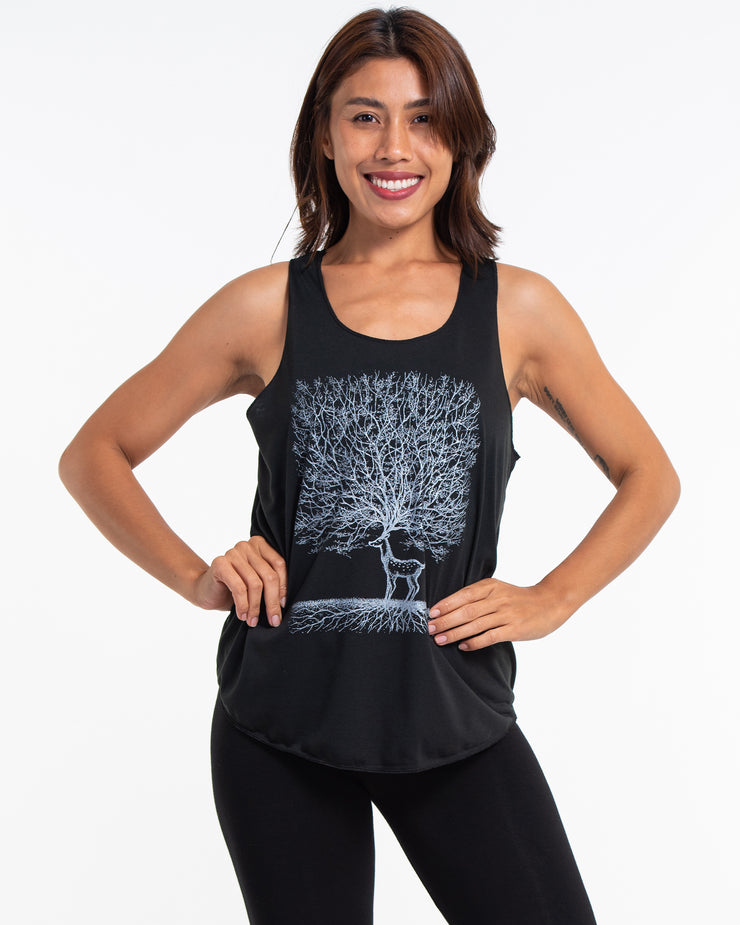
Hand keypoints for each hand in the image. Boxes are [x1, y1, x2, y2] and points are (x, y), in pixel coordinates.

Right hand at [191, 536, 287, 626]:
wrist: (206, 590)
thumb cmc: (235, 588)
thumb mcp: (256, 583)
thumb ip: (270, 582)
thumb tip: (286, 602)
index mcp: (260, 545)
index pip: (279, 565)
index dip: (283, 587)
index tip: (282, 606)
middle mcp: (247, 546)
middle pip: (269, 576)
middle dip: (272, 602)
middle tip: (273, 620)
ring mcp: (233, 553)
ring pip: (255, 584)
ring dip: (255, 607)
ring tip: (252, 620)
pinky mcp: (220, 563)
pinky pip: (239, 587)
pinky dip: (243, 605)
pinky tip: (242, 615)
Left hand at [427, 578, 570, 650]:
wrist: (551, 602)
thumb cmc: (520, 599)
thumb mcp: (499, 590)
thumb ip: (479, 596)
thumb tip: (451, 608)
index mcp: (491, 586)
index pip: (463, 595)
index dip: (446, 604)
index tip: (431, 613)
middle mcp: (497, 598)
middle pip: (465, 610)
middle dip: (445, 620)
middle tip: (430, 629)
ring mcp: (506, 614)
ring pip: (475, 624)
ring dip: (455, 633)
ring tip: (440, 640)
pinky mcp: (514, 628)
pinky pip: (490, 636)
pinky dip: (475, 642)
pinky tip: (463, 646)